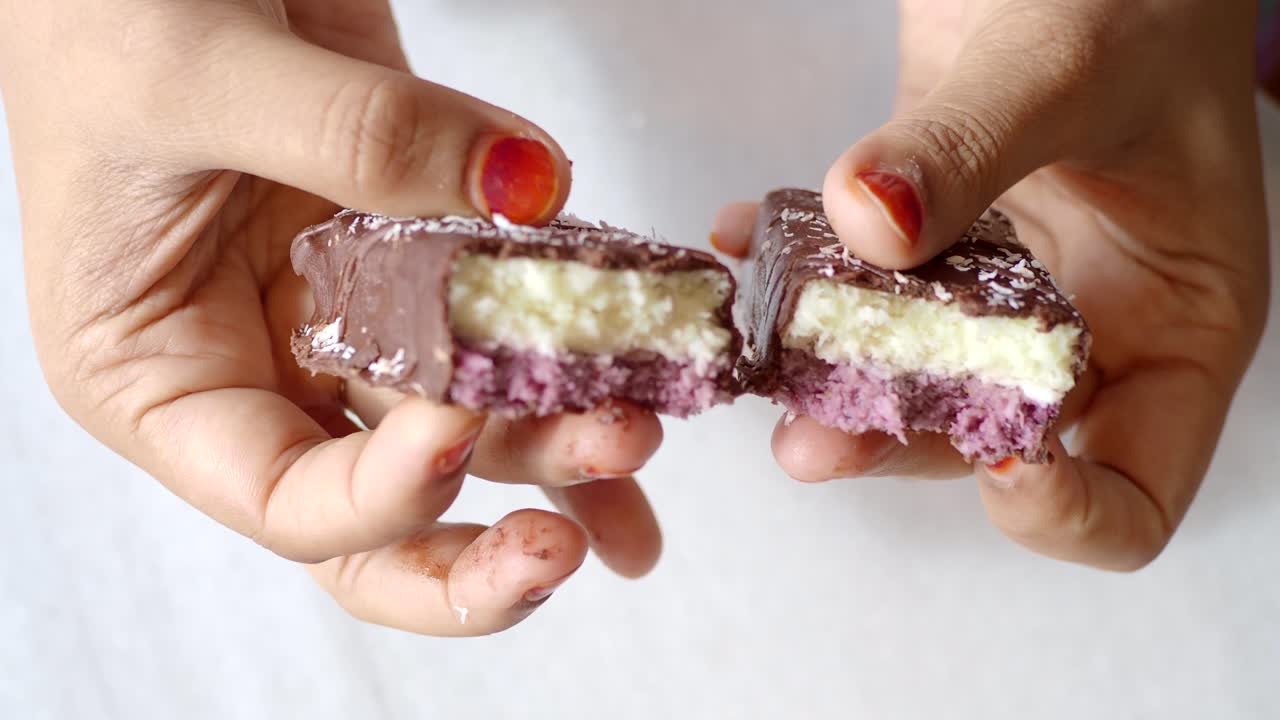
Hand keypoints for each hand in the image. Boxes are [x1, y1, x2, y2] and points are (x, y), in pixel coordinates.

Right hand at [5, 0, 662, 635]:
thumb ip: (358, 137)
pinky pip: (509, 316)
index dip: (382, 496)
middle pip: (378, 509)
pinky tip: (639, 364)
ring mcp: (351, 310)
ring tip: (636, 437)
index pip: (281, 497)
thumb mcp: (197, 76)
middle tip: (564, 553)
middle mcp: (260, 362)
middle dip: (476, 548)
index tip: (461, 428)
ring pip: (468, 421)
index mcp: (159, 374)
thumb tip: (519, 191)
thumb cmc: (101, 8)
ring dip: (557, 446)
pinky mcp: (422, 249)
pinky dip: (574, 344)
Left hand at [714, 0, 1268, 570]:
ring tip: (764, 352)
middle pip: (990, 445)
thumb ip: (973, 145)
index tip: (994, 463)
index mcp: (1173, 320)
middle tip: (811, 438)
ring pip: (908, 377)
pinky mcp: (929, 236)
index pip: (1135, 492)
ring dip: (829, 376)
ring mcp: (997, 284)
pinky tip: (748, 230)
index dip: (1067, 511)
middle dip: (899, 445)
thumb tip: (871, 218)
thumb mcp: (1070, 63)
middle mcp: (1085, 320)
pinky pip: (857, 285)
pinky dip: (798, 273)